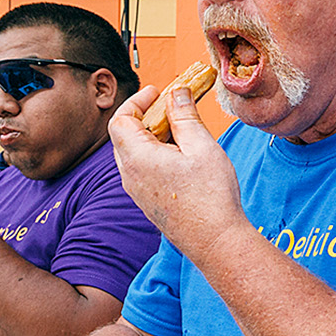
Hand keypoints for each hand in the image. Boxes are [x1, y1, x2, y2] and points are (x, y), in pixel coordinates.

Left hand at [108, 87, 250, 267]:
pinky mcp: (148, 203)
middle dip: (145, 117)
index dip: (136, 101)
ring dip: (152, 138)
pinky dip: (155, 156)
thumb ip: (185, 116)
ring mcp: (137, 192)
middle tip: (171, 109)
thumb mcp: (201, 146)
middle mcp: (130, 176)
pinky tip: (182, 158)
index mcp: (137, 158)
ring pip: (134, 154)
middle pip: (124, 136)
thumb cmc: (210, 197)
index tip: (157, 93)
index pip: (120, 119)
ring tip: (181, 133)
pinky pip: (142, 171)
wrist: (215, 242)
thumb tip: (177, 94)